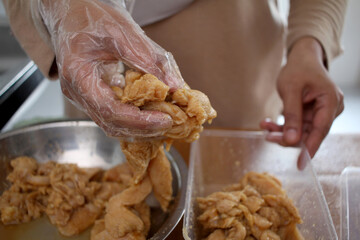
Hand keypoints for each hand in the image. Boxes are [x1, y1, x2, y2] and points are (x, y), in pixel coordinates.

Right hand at [38, 0, 183, 136]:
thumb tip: (173, 84)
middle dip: (143, 129)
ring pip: (112, 124)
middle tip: (170, 123)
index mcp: (78, 76)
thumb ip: (148, 58)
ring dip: (139, 128)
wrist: (71, 14)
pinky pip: (113, 115)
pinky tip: (151, 113)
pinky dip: (134, 118)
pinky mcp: (93, 96)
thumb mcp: (121, 32)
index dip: (139, 120)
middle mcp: (77, 92)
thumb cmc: (90, 17)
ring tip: (164, 122)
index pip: (109, 110)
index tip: (164, 120)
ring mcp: (84, 96)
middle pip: (111, 123)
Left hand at [260, 37, 343, 156]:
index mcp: (331, 101)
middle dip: (287, 136)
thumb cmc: (297, 69)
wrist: (301, 58)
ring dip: (282, 131)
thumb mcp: (291, 90)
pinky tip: (268, 123)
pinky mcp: (312, 113)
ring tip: (264, 126)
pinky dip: (283, 125)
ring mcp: (321, 112)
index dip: (310, 148)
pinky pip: (297, 125)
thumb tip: (292, 140)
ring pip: (301, 131)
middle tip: (267, 136)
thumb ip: (292, 115)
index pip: (321, 130)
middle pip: (309, 132)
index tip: (301, 164)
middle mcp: (329, 109)